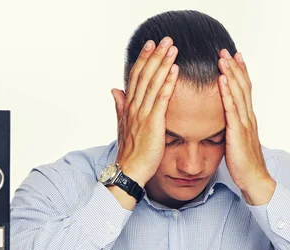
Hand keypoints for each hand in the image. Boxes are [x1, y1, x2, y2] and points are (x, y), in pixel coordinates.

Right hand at [111, 37, 178, 187]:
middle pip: (144, 75)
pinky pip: (161, 98)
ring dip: (163, 63)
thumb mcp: (122, 126)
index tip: (150, 45)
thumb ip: (119, 106)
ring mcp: (143, 114)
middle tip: (164, 39)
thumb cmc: (130, 152)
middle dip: (154, 55)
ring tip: (172, 48)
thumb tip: (114, 89)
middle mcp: (134, 107)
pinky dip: (168, 83)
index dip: (143, 59)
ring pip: (153, 83)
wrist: (130, 170)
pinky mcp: (153, 123)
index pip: (135, 77)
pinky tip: (175, 70)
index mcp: (128, 106)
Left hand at [217, 49, 275, 205]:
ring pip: (238, 93)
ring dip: (230, 74)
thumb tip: (226, 122)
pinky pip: (231, 109)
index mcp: (248, 119)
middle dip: (234, 68)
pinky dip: (227, 93)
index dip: (240, 73)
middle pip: (242, 87)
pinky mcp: (237, 133)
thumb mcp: (238, 142)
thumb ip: (234, 129)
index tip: (234, 58)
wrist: (255, 180)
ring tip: (222, 59)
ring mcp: (244, 124)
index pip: (245, 91)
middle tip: (226, 51)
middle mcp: (248, 118)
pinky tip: (221, 81)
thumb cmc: (245, 165)